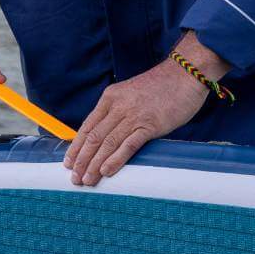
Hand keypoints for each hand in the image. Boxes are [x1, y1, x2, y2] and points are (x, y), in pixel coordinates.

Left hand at [63, 58, 209, 186]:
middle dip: (81, 160)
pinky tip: (106, 171)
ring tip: (88, 180)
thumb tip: (107, 136)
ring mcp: (133, 116)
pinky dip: (115, 160)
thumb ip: (119, 111)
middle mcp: (118, 106)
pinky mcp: (150, 125)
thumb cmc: (162, 87)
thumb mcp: (131, 93)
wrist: (185, 73)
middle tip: (75, 178)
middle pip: (93, 137)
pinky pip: (128, 145)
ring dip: (95, 164)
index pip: (87, 126)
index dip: (76, 147)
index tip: (69, 163)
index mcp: (110, 97)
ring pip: (107, 143)